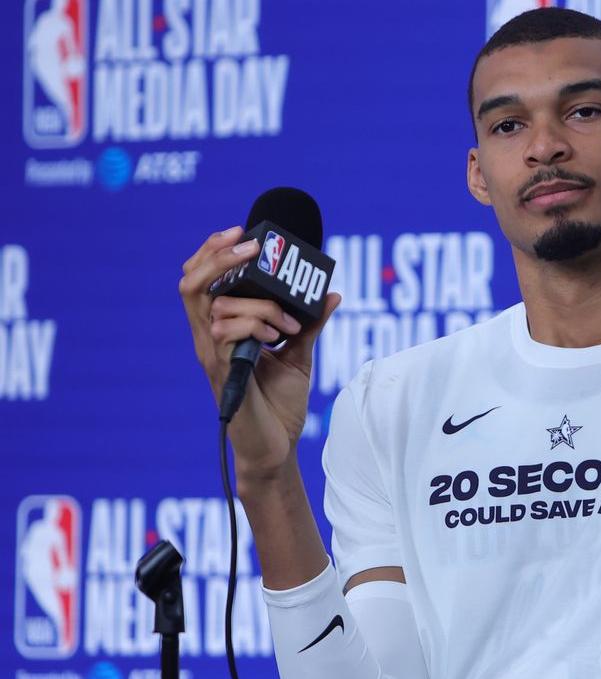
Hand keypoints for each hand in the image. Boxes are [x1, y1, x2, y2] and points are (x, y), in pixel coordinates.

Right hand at [179, 226, 340, 479]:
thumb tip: (331, 293)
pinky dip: (255, 325)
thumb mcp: (300, 356)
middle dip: (218, 255)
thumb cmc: (281, 405)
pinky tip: (277, 337)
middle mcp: (210, 338)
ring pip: (215, 305)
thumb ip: (310, 323)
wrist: (277, 449)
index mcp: (224, 329)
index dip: (212, 250)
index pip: (201, 279)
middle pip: (192, 282)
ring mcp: (212, 354)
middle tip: (252, 245)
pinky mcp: (221, 371)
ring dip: (257, 304)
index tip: (240, 230)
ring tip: (286, 323)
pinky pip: (225, 333)